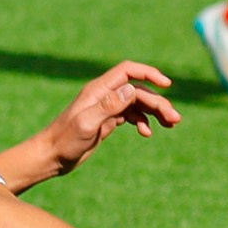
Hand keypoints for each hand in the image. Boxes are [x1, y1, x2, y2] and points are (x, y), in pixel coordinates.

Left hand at [42, 62, 179, 177]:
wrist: (52, 156)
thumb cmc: (65, 140)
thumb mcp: (87, 123)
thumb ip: (109, 105)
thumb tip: (132, 89)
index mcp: (99, 90)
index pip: (128, 71)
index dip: (148, 73)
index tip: (167, 84)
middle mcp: (104, 96)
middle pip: (138, 91)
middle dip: (158, 102)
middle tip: (175, 119)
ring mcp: (107, 108)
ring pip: (138, 103)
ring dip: (155, 112)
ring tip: (170, 125)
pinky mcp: (108, 121)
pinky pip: (131, 115)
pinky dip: (143, 121)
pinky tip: (147, 133)